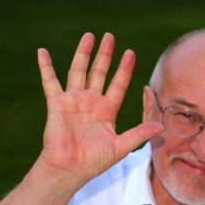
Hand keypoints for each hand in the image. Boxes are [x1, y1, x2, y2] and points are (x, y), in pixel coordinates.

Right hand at [34, 32, 162, 184]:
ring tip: (89, 36)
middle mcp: (91, 102)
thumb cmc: (95, 161)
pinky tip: (42, 51)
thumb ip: (139, 134)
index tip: (130, 53)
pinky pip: (49, 81)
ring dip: (83, 53)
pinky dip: (45, 67)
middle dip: (105, 55)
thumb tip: (161, 126)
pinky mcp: (57, 103)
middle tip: (110, 37)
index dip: (124, 69)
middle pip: (99, 72)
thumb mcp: (121, 146)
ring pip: (78, 71)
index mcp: (107, 110)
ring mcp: (73, 101)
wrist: (70, 168)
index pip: (118, 84)